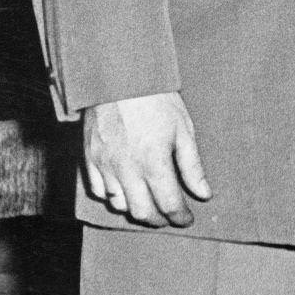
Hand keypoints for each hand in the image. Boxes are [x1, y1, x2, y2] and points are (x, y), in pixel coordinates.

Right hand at [82, 92, 212, 226]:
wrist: (120, 75)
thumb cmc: (156, 99)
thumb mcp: (183, 128)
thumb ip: (192, 166)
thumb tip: (204, 194)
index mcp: (154, 162)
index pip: (169, 204)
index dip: (181, 217)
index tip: (187, 218)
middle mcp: (128, 168)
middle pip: (142, 212)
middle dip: (159, 220)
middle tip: (169, 216)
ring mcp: (106, 165)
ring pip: (119, 205)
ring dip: (136, 209)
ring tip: (148, 203)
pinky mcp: (90, 158)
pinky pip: (98, 191)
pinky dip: (112, 196)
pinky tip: (124, 191)